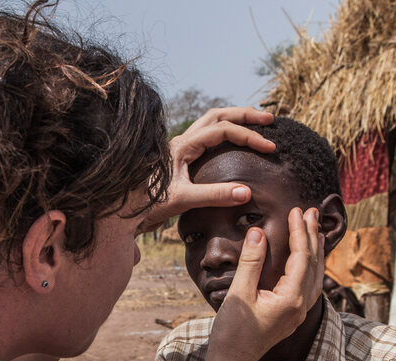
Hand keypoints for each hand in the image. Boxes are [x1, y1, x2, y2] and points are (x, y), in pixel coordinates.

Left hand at [141, 107, 273, 230]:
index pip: (223, 130)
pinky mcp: (180, 158)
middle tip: (269, 119)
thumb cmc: (149, 205)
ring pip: (211, 122)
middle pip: (217, 115)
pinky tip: (236, 142)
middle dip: (245, 115)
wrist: (125, 211)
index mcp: (183, 146)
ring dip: (235, 119)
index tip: (270, 148)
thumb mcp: (183, 200)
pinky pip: (206, 136)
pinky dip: (225, 132)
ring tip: (257, 123)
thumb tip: (247, 192)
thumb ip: (214, 195)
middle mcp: (181, 141)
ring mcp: (180, 147)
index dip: (249, 136)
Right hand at [207, 208, 324, 360]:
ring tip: (314, 230)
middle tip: (311, 211)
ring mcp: (298, 312)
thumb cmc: (232, 331)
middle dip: (312, 236)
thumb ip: (251, 262)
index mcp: (291, 299)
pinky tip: (307, 260)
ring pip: (314, 275)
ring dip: (314, 250)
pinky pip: (308, 285)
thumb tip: (258, 232)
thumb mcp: (239, 293)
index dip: (299, 231)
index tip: (296, 210)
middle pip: (313, 264)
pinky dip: (310, 267)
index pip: (301, 257)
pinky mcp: (292, 316)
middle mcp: (300, 306)